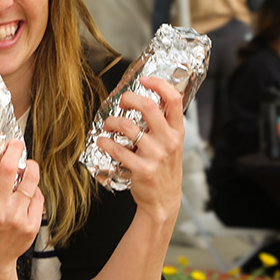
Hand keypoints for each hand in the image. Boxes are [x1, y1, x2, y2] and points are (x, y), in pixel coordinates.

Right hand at [0, 126, 44, 271]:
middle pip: (10, 170)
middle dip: (15, 150)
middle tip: (17, 144)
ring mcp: (15, 218)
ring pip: (30, 181)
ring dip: (30, 167)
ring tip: (27, 166)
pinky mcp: (30, 225)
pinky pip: (37, 196)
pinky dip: (33, 190)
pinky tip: (27, 193)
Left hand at [96, 75, 183, 224]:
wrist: (163, 200)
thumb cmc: (163, 168)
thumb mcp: (171, 144)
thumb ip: (162, 124)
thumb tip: (143, 99)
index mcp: (177, 131)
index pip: (174, 99)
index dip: (159, 84)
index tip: (145, 79)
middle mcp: (169, 141)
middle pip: (148, 106)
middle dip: (128, 98)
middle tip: (121, 102)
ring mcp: (156, 155)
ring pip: (127, 126)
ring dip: (111, 122)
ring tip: (108, 125)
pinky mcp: (142, 169)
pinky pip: (117, 149)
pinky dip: (104, 142)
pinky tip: (102, 141)